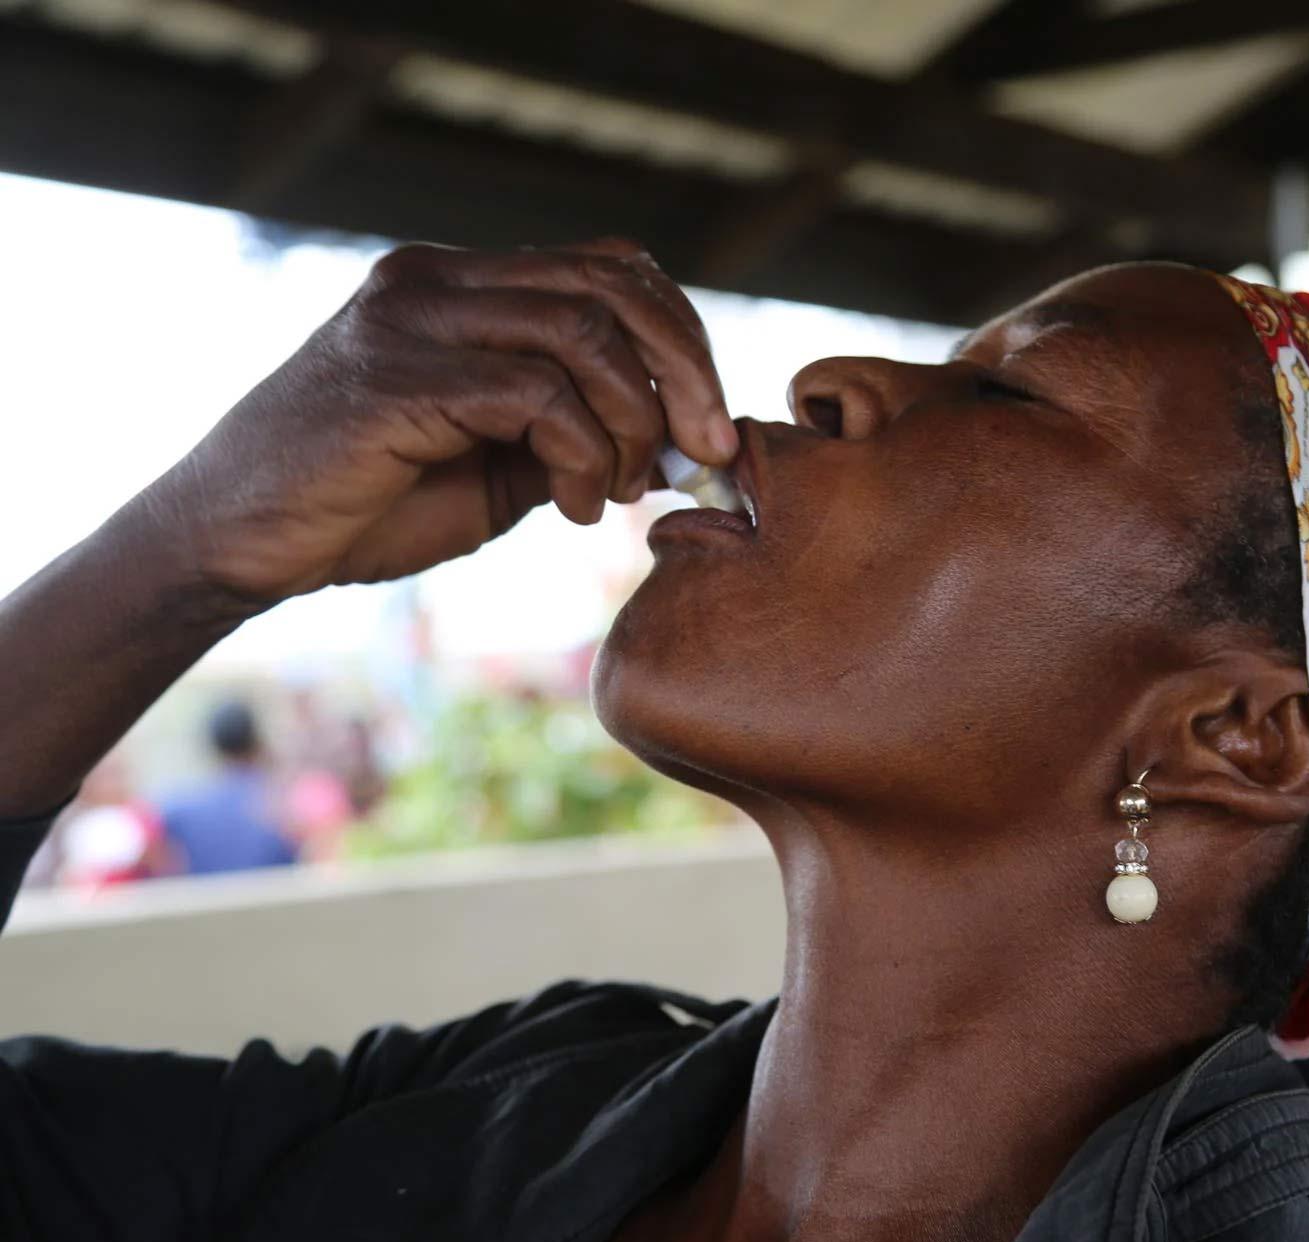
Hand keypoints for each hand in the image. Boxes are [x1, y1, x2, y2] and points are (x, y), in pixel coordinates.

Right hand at [147, 238, 735, 604]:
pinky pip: (537, 392)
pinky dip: (582, 454)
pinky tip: (573, 504)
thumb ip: (575, 431)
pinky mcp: (397, 374)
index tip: (711, 424)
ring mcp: (413, 317)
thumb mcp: (500, 464)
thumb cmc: (367, 506)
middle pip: (615, 286)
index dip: (682, 340)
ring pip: (585, 332)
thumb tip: (683, 438)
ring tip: (617, 490)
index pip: (613, 270)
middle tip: (709, 450)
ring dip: (634, 421)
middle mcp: (440, 280)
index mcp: (466, 285)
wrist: (238, 544)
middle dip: (686, 373)